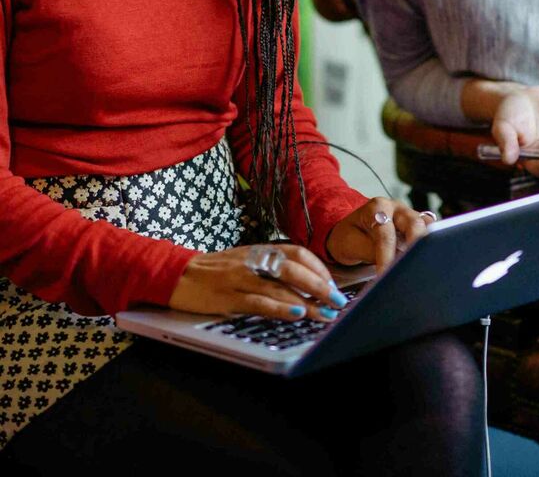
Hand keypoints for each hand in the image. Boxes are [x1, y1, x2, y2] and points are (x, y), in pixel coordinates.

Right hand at [168, 243, 345, 321]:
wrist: (176, 274)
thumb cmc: (213, 271)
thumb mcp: (244, 262)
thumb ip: (269, 268)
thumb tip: (302, 282)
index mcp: (259, 250)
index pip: (297, 253)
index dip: (318, 268)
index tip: (333, 283)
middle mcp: (253, 261)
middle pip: (294, 269)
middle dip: (320, 285)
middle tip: (337, 301)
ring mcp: (240, 278)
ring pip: (280, 287)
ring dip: (307, 301)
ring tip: (324, 314)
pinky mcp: (228, 297)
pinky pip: (258, 301)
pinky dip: (279, 307)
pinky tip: (295, 313)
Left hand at [325, 198, 433, 272]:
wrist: (349, 233)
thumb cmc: (348, 236)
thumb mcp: (351, 243)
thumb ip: (371, 252)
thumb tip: (389, 268)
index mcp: (378, 207)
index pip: (386, 235)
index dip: (387, 258)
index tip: (386, 276)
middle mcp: (398, 208)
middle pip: (414, 224)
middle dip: (416, 247)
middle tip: (414, 269)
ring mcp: (410, 216)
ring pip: (427, 228)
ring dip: (427, 247)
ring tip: (424, 268)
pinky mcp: (418, 228)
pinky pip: (429, 235)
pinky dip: (430, 248)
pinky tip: (429, 263)